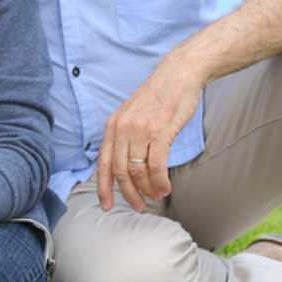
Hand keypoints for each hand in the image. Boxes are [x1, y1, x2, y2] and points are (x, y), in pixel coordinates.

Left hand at [96, 61, 204, 212]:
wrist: (178, 75)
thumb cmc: (159, 98)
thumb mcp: (132, 115)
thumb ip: (126, 137)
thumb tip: (126, 167)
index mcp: (113, 126)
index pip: (103, 163)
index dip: (103, 188)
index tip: (106, 206)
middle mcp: (122, 129)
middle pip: (119, 172)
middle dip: (128, 194)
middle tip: (139, 206)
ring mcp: (140, 130)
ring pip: (138, 171)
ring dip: (148, 189)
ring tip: (157, 196)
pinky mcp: (160, 131)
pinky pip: (156, 165)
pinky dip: (160, 181)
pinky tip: (166, 188)